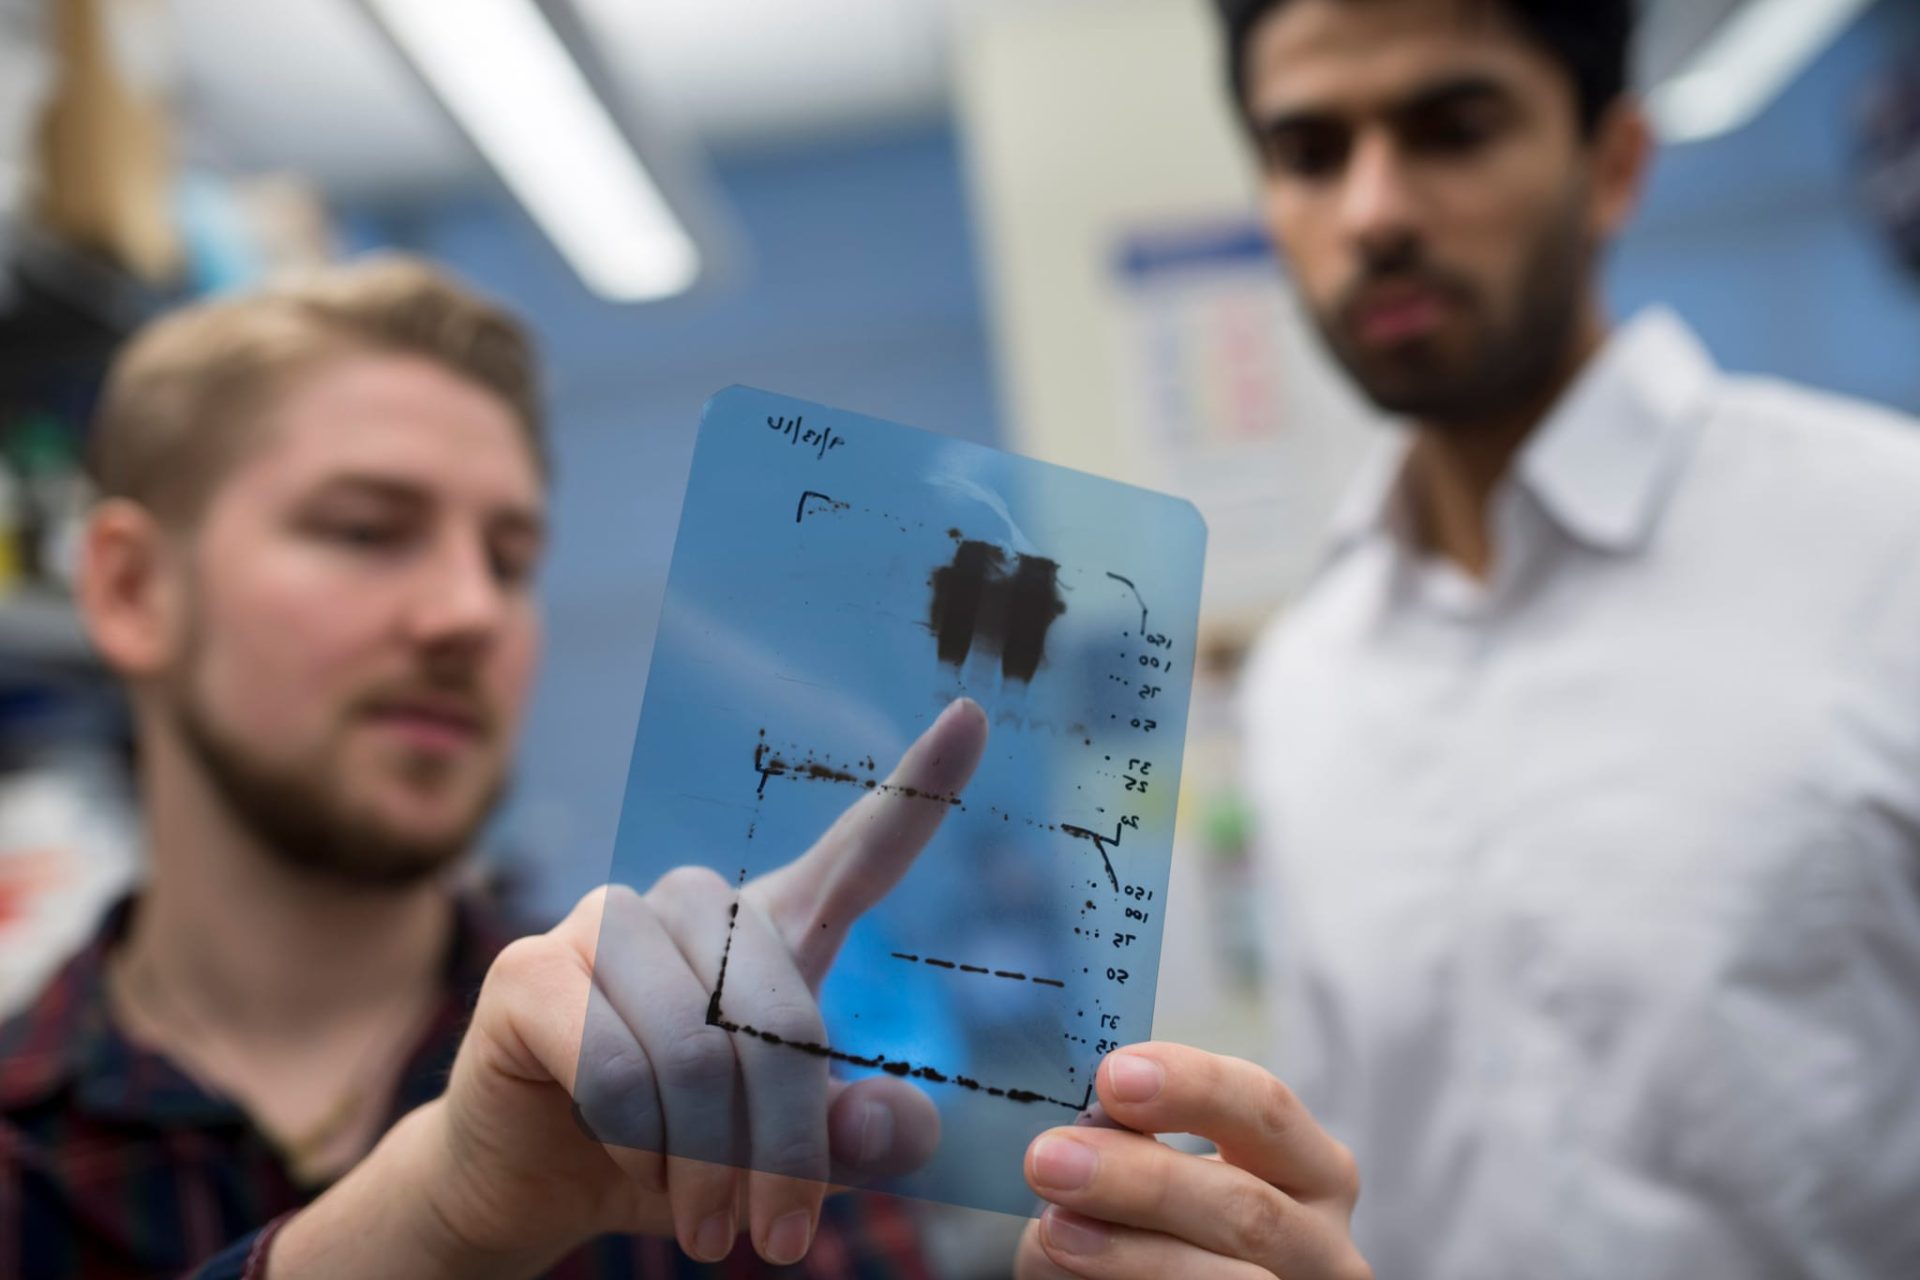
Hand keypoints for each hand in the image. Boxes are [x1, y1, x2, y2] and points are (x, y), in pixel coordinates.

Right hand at [270, 698, 987, 1276]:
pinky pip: (614, 1064)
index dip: (920, 787)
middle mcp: (692, 904)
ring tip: (706, 1224)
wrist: (534, 1185)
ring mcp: (605, 922)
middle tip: (776, 1241)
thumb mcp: (785, 1160)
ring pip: (695, 1047)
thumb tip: (886, 1123)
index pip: (859, 851)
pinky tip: (633, 1172)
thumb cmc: (676, 1152)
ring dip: (706, 1161)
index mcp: (772, 930)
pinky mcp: (530, 968)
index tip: (975, 716)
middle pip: (782, 1011)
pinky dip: (636, 1145)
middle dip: (785, 1146)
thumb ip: (858, 1141)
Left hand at [1014, 1043, 1369, 1279]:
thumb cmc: (1160, 1225)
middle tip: (1051, 1159)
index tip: (1114, 1076)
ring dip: (1129, 1252)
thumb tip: (1070, 1133)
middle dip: (1144, 1180)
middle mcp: (1323, 1242)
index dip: (1194, 1087)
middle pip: (1247, 1207)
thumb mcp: (1165, 1173)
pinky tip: (1070, 1273)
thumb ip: (1128, 1143)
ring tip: (1053, 1229)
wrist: (1153, 1276)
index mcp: (1311, 1169)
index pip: (1266, 1109)